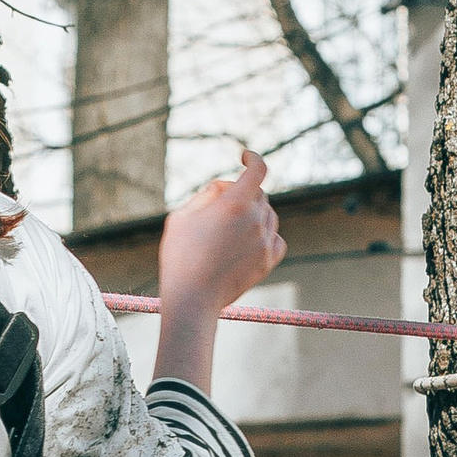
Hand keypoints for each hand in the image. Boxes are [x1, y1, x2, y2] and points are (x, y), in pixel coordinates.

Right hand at [158, 149, 284, 318]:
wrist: (192, 299)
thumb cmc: (180, 257)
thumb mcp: (181, 217)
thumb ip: (206, 195)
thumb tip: (223, 187)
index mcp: (235, 203)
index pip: (258, 169)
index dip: (253, 158)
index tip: (245, 157)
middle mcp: (255, 219)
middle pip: (259, 194)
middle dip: (240, 194)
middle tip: (217, 208)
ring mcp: (265, 241)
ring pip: (268, 215)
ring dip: (252, 214)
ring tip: (227, 230)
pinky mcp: (268, 261)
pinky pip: (276, 238)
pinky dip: (265, 234)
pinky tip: (249, 240)